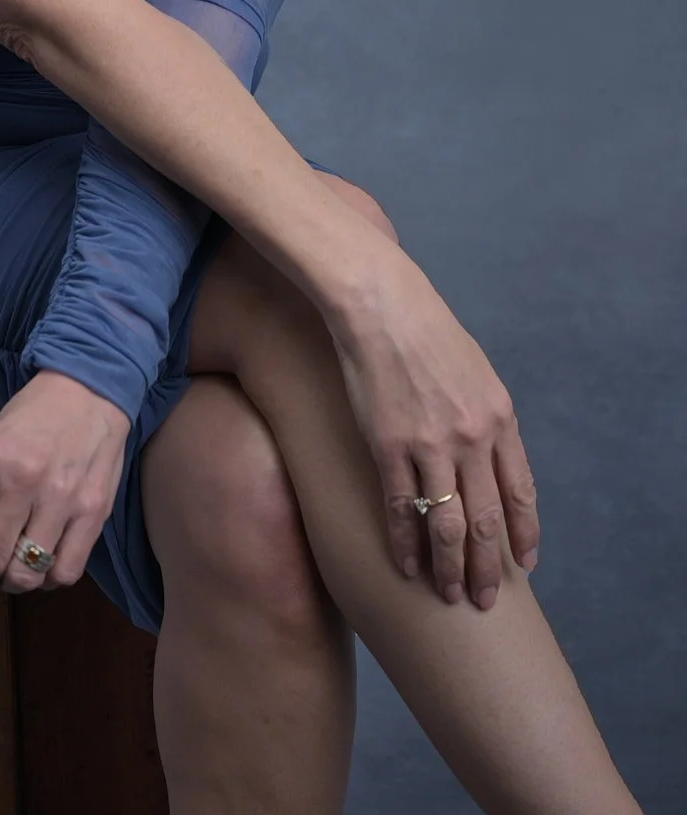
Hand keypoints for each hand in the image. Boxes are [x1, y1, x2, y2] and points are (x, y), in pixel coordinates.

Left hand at [0, 369, 130, 623]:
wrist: (88, 389)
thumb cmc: (29, 422)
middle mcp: (22, 478)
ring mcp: (62, 496)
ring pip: (27, 574)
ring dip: (13, 583)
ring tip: (13, 568)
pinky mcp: (94, 510)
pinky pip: (65, 572)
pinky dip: (48, 579)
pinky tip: (44, 561)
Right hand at [332, 254, 539, 610]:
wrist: (381, 303)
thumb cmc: (425, 331)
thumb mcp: (475, 370)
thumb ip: (486, 416)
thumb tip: (490, 454)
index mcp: (498, 417)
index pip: (520, 491)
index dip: (523, 533)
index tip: (524, 565)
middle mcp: (472, 437)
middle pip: (487, 519)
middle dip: (489, 566)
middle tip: (486, 600)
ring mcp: (430, 444)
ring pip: (447, 524)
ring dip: (450, 568)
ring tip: (450, 596)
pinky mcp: (388, 445)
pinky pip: (401, 508)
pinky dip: (405, 543)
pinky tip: (405, 566)